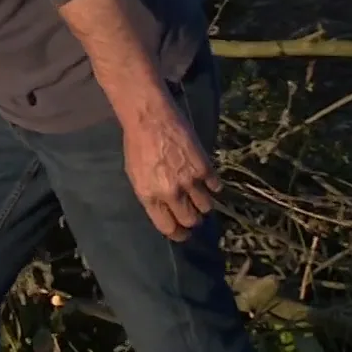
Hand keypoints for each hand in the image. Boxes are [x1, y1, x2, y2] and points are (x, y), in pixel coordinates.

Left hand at [121, 105, 219, 239]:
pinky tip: (207, 180)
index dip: (178, 234)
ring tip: (199, 195)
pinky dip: (213, 187)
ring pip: (206, 208)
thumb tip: (165, 211)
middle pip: (190, 220)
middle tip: (192, 214)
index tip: (182, 233)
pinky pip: (216, 188)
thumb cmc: (137, 145)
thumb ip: (151, 196)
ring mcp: (190, 181)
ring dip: (203, 204)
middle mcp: (170, 192)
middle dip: (192, 220)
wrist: (150, 118)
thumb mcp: (135, 175)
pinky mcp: (205, 167)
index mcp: (149, 196)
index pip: (168, 228)